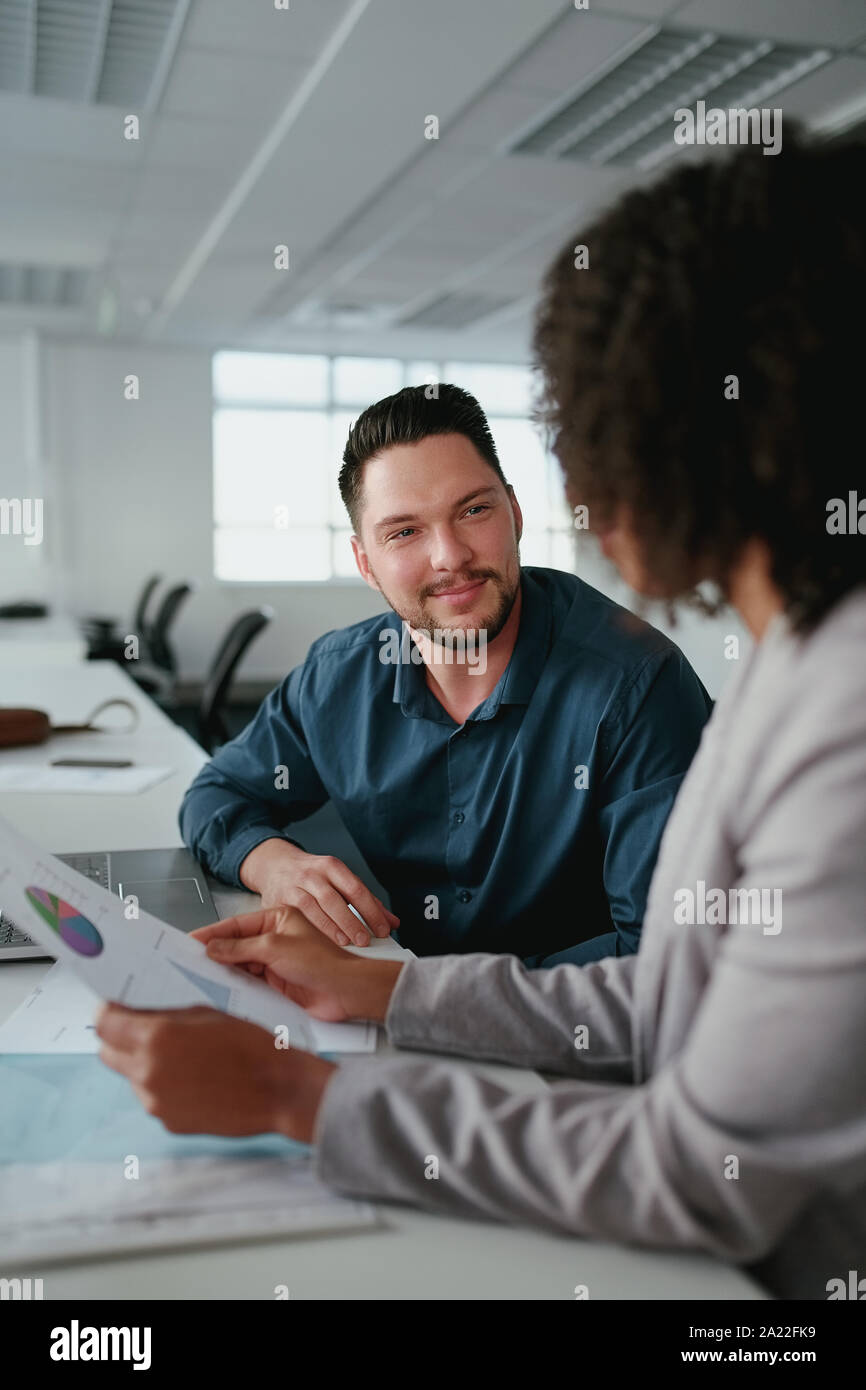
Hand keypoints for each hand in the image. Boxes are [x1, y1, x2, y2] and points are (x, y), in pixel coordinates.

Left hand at [95, 1003, 336, 1143]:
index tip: (118, 1009)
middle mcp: (148, 1072)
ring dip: (144, 1063)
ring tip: (183, 1057)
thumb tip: (137, 1014)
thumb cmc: (250, 1045)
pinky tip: (194, 1078)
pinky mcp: (169, 1122)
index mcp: (156, 1038)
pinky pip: (153, 1097)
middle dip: (121, 1038)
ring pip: (131, 1076)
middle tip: (146, 1030)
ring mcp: (156, 1102)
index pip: (104, 1023)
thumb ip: (165, 1015)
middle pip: (107, 1052)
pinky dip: (164, 1086)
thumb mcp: (206, 1014)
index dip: (110, 1012)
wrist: (278, 1090)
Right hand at [192, 905, 403, 1022]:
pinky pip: (249, 981)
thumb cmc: (322, 963)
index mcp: (278, 918)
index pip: (237, 924)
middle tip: (190, 959)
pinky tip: (222, 987)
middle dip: (216, 952)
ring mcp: (276, 960)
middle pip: (237, 943)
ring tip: (201, 974)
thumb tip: (214, 947)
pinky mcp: (277, 982)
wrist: (345, 992)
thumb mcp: (275, 948)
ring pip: (241, 963)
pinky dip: (236, 983)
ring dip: (225, 969)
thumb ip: (241, 947)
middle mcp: (276, 937)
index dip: (213, 932)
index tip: (192, 940)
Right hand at [240, 838, 398, 947]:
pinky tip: (318, 940)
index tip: (384, 930)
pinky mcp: (278, 899)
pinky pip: (296, 914)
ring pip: (315, 906)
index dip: (371, 910)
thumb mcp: (339, 881)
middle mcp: (314, 873)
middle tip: (366, 940)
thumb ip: (366, 902)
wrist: (274, 865)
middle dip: (353, 921)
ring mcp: (295, 885)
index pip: (357, 889)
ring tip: (347, 942)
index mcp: (333, 867)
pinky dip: (309, 927)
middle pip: (336, 898)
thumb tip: (393, 923)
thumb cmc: (313, 877)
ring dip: (332, 926)